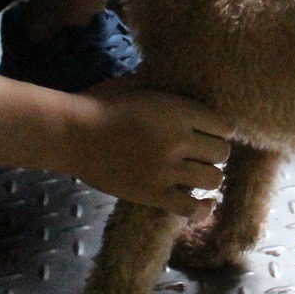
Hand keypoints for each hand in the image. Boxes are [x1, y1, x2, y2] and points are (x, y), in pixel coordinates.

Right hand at [64, 77, 232, 216]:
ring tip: (197, 175)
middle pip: (222, 153)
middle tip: (201, 155)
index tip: (212, 133)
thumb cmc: (99, 104)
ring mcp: (167, 170)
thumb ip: (166, 91)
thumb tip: (185, 85)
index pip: (225, 126)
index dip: (221, 130)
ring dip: (209, 177)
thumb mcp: (138, 85)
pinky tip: (203, 204)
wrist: (69, 133)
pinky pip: (191, 208)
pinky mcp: (153, 194)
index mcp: (179, 112)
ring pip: (214, 180)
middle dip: (214, 153)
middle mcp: (179, 141)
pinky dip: (202, 208)